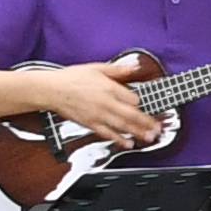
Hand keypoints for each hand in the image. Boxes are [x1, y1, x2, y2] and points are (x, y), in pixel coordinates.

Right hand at [35, 63, 154, 146]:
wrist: (51, 90)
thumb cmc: (71, 78)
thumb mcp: (97, 68)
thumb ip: (118, 69)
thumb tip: (134, 66)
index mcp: (109, 88)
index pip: (133, 98)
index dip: (143, 102)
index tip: (151, 106)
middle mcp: (106, 103)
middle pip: (132, 114)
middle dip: (147, 123)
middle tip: (158, 129)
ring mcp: (98, 115)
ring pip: (122, 126)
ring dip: (138, 133)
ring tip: (150, 138)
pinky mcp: (90, 124)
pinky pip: (108, 134)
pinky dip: (119, 140)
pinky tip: (128, 144)